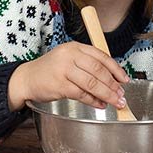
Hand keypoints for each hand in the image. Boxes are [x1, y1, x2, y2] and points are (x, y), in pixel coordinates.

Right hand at [6, 42, 128, 111]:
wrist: (27, 78)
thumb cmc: (50, 70)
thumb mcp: (68, 59)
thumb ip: (87, 64)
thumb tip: (112, 79)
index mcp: (74, 47)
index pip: (101, 56)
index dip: (115, 69)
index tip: (124, 79)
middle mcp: (70, 55)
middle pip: (98, 70)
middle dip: (113, 84)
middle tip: (122, 94)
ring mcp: (64, 70)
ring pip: (92, 83)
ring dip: (107, 94)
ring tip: (116, 102)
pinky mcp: (60, 85)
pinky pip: (82, 94)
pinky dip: (93, 101)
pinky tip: (100, 105)